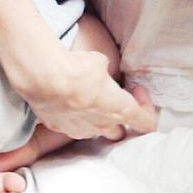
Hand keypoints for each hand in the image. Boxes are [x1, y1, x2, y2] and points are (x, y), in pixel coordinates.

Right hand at [13, 49, 157, 140]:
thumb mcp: (97, 60)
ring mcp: (80, 129)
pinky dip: (67, 116)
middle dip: (114, 118)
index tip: (136, 90)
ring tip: (80, 99)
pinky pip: (68, 125)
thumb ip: (102, 69)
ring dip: (90, 118)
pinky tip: (59, 100)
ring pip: (91, 130)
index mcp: (120, 109)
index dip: (145, 107)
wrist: (46, 80)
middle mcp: (103, 125)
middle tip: (107, 101)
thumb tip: (97, 68)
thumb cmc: (78, 69)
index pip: (146, 122)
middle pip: (118, 132)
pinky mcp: (58, 127)